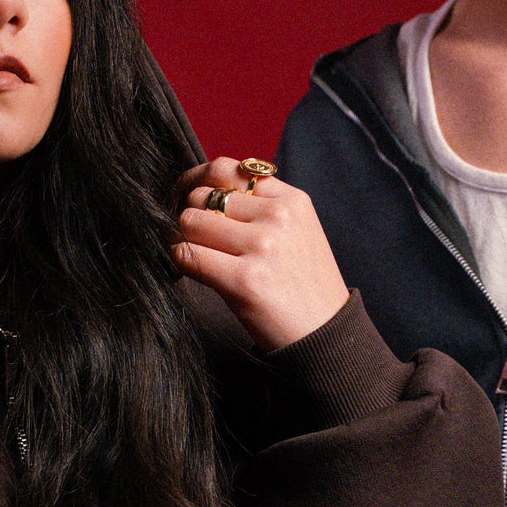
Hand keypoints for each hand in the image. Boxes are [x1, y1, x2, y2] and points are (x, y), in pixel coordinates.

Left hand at [174, 160, 349, 352]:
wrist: (325, 336)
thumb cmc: (303, 285)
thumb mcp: (297, 232)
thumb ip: (261, 206)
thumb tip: (203, 189)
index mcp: (292, 201)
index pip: (227, 170)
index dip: (200, 183)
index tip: (192, 199)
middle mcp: (279, 217)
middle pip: (204, 195)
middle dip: (191, 213)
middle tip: (193, 235)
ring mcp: (262, 247)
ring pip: (190, 221)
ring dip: (185, 238)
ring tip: (199, 255)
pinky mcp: (244, 280)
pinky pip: (188, 255)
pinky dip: (181, 261)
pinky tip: (194, 270)